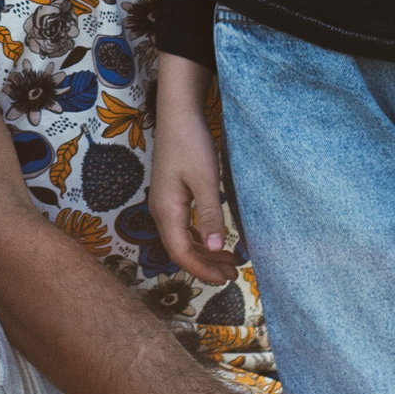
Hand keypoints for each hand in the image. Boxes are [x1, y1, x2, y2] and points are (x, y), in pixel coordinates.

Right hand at [151, 58, 236, 274]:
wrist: (178, 115)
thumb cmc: (191, 144)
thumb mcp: (206, 179)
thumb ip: (210, 214)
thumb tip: (214, 247)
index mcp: (167, 211)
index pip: (181, 253)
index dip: (202, 270)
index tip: (227, 278)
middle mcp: (161, 211)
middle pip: (180, 250)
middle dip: (206, 265)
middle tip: (234, 274)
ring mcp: (165, 204)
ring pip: (182, 239)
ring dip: (204, 253)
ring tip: (229, 262)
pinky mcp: (171, 196)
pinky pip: (183, 227)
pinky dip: (199, 238)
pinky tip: (215, 240)